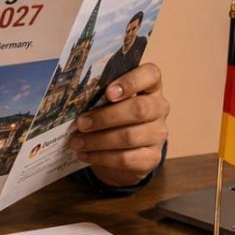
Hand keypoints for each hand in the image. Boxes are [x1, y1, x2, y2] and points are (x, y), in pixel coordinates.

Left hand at [70, 62, 168, 187]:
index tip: (108, 93)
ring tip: (76, 142)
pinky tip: (85, 154)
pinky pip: (126, 159)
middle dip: (105, 117)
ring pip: (130, 137)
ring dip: (98, 140)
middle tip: (81, 123)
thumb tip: (75, 100)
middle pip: (139, 109)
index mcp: (150, 86)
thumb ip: (100, 95)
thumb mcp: (108, 101)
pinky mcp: (152, 157)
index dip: (131, 82)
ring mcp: (158, 134)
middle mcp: (159, 108)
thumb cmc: (113, 115)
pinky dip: (101, 157)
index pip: (151, 75)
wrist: (124, 149)